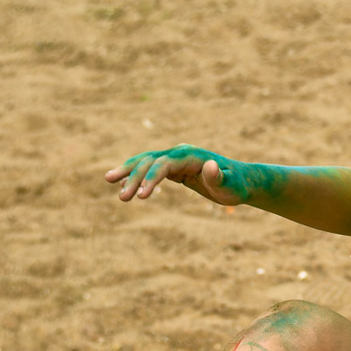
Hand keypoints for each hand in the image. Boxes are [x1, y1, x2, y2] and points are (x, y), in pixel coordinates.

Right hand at [105, 145, 240, 203]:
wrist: (241, 181)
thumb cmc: (237, 185)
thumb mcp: (232, 186)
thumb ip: (219, 177)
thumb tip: (209, 165)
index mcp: (191, 155)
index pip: (165, 164)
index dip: (151, 178)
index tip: (141, 196)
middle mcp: (180, 153)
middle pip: (151, 161)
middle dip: (134, 177)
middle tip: (122, 198)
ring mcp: (175, 158)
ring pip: (146, 162)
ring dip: (128, 171)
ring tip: (109, 181)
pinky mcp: (174, 167)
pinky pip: (150, 168)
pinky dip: (135, 174)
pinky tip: (122, 184)